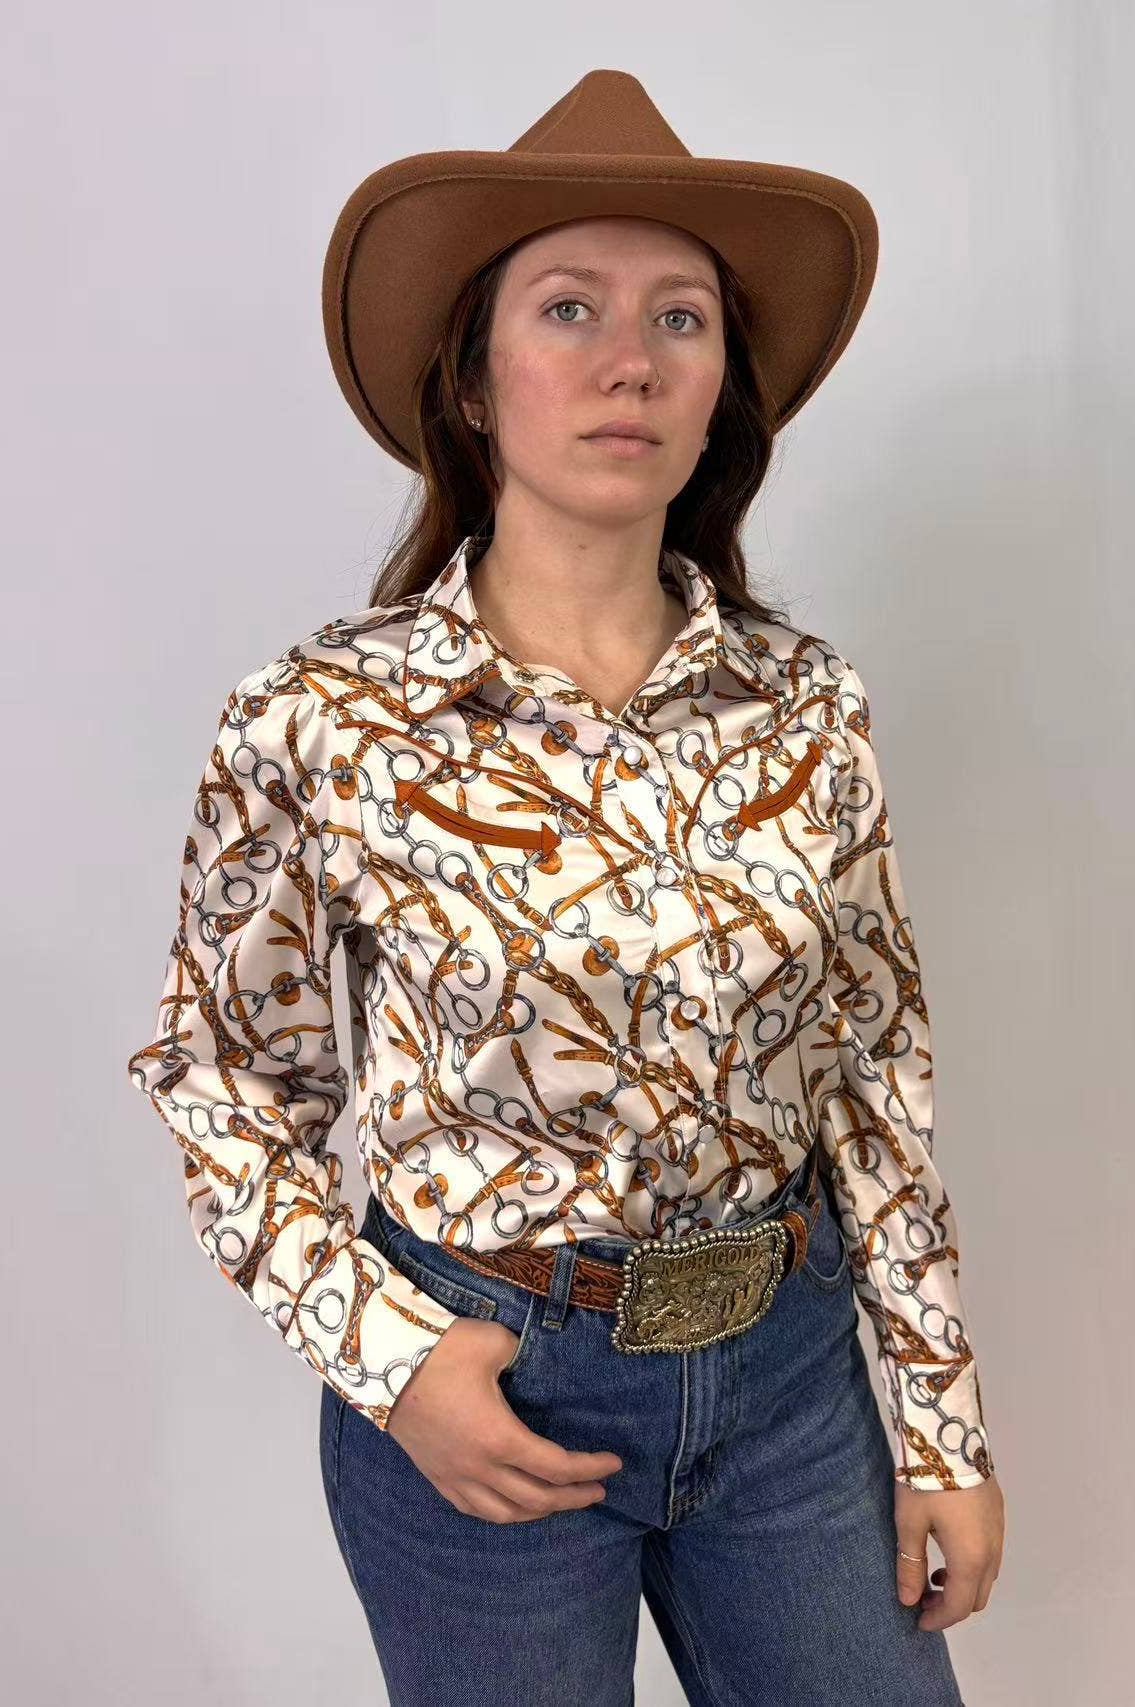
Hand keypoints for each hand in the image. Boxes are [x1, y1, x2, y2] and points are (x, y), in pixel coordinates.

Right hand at [386, 1315, 623, 1522]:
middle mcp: (479, 1467)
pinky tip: (512, 1505)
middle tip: (599, 1489)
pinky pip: (474, 1509)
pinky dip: (502, 1512)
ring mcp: (454, 1476)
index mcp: (500, 1437)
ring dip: (539, 1511)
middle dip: (574, 1497)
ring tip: (561, 1501)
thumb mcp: (494, 1342)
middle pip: (537, 1498)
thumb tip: (534, 1361)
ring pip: (505, 1513)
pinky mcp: (435, 1475)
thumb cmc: (440, 1350)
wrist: (380, 1362)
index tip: (614, 1463)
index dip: (590, 1468)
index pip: (557, 1467)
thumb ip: (523, 1355)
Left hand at [894, 1473, 1004, 1630]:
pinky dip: (973, 1564)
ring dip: (964, 1584)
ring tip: (934, 1574)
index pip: (958, 1606)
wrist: (951, 1435)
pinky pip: (991, 1554)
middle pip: (977, 1596)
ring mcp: (999, 1531)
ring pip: (987, 1576)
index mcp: (970, 1558)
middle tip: (923, 1598)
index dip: (938, 1619)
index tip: (917, 1620)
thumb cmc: (926, 1480)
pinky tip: (950, 1548)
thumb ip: (910, 1564)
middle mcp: (992, 1550)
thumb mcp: (909, 1522)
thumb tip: (908, 1599)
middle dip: (951, 1605)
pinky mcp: (999, 1514)